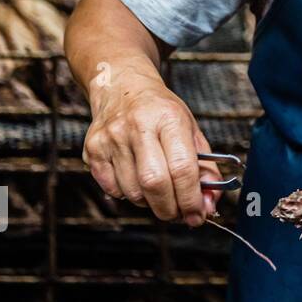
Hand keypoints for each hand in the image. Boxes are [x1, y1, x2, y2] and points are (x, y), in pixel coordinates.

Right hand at [83, 63, 220, 225]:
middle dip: (170, 208)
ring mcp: (111, 138)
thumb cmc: (161, 112)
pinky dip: (129, 195)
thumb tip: (209, 205)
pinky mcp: (92, 149)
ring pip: (133, 192)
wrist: (122, 87)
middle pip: (155, 183)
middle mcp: (137, 126)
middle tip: (179, 214)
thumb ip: (205, 168)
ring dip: (150, 203)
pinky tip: (137, 180)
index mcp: (168, 118)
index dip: (191, 199)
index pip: (182, 168)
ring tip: (159, 190)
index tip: (198, 214)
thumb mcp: (190, 130)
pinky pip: (113, 189)